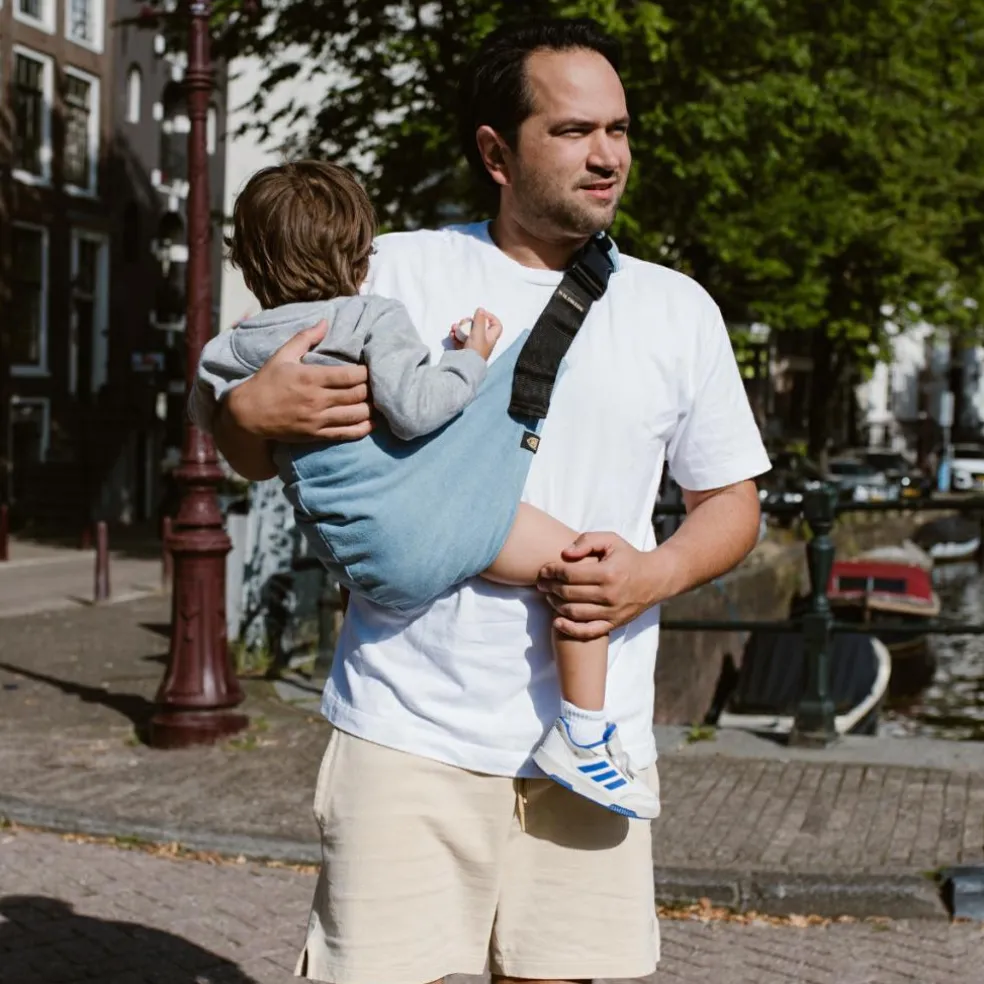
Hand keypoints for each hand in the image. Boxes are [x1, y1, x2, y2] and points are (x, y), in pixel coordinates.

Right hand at [225, 320, 371, 441]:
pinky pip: (347, 434)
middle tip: (378, 384)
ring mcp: (318, 419)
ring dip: (371, 408)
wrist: (248, 415)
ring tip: (378, 401)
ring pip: (357, 415)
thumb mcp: (282, 355)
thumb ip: (305, 338)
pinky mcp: (317, 435)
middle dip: (372, 389)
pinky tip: (371, 422)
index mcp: (311, 377)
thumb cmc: (266, 382)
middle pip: (358, 394)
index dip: (367, 372)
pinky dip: (363, 428)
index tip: (372, 368)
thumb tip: (325, 321)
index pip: (350, 375)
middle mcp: (317, 400)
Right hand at [450, 308, 501, 360]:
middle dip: (468, 322)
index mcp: (490, 337)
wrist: (465, 366)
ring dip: (459, 328)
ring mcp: (473, 346)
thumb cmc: (475, 349)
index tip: (482, 314)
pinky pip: (459, 339)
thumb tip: (481, 309)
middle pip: (478, 327)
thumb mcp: (478, 332)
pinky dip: (455, 336)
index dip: (491, 318)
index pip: (496, 326)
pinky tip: (451, 334)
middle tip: (463, 323)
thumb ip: (479, 320)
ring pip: (467, 332)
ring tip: (454, 329)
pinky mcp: (463, 350)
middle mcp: (483, 341)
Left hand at [537, 532, 667, 640]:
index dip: (552, 571)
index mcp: (608, 572)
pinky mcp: (614, 624)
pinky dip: (569, 628)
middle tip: (542, 583)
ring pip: (574, 612)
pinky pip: (587, 631)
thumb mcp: (611, 540)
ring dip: (555, 605)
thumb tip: (564, 554)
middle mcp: (610, 594)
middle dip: (550, 587)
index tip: (544, 570)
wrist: (655, 579)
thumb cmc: (628, 557)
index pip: (570, 574)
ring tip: (549, 596)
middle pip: (569, 594)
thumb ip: (586, 541)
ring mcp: (612, 612)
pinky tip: (557, 621)